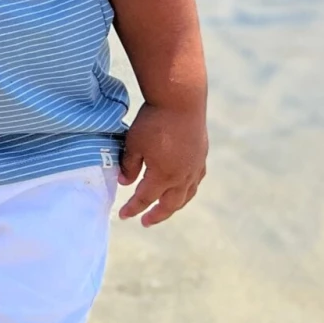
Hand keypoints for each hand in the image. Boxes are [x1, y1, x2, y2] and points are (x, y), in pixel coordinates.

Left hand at [117, 101, 206, 225]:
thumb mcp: (133, 143)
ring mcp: (195, 167)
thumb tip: (124, 182)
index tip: (122, 215)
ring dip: (174, 206)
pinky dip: (187, 190)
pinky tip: (183, 188)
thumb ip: (129, 166)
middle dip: (156, 215)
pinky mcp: (201, 156)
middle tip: (145, 222)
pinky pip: (195, 181)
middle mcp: (182, 176)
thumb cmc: (153, 121)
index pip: (145, 199)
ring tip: (164, 209)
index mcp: (163, 175)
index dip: (132, 208)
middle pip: (169, 204)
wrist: (181, 100)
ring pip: (186, 195)